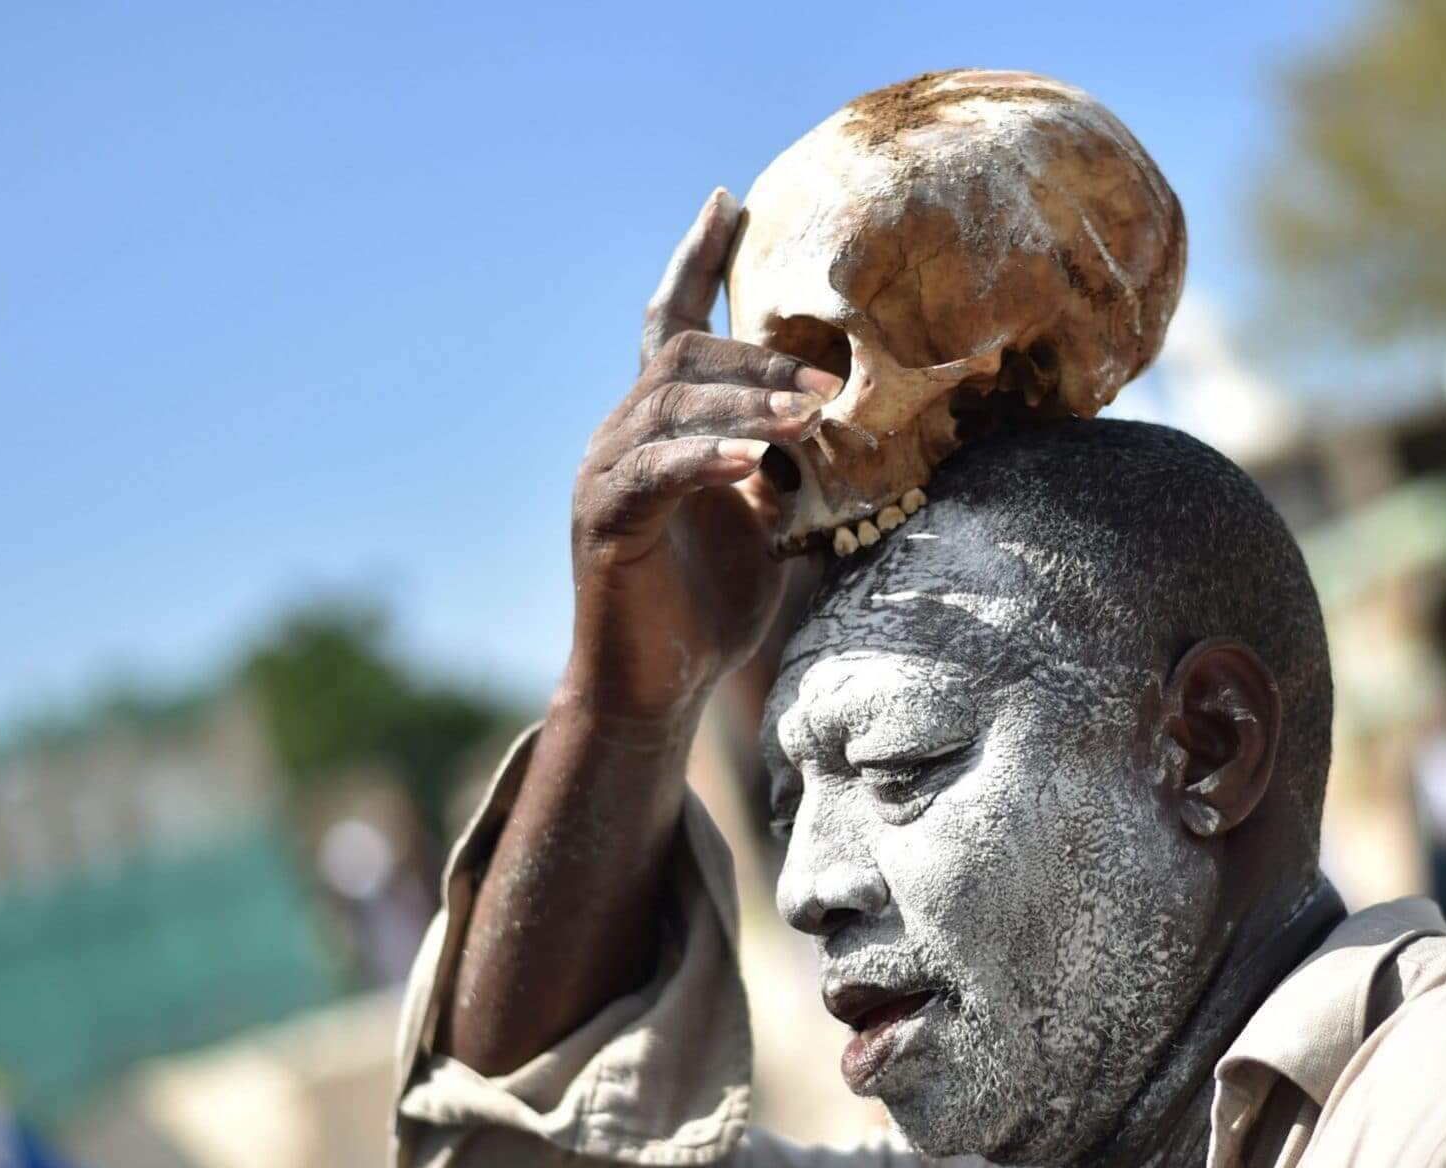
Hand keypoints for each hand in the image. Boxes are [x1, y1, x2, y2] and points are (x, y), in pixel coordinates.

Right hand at [567, 188, 841, 723]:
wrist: (655, 688)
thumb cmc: (713, 606)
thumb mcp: (768, 522)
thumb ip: (789, 466)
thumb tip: (841, 424)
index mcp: (661, 427)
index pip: (673, 323)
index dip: (698, 260)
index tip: (729, 201)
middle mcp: (622, 436)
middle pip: (680, 357)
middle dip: (757, 358)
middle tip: (825, 382)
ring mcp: (605, 475)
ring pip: (669, 408)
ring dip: (744, 404)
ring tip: (806, 416)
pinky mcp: (603, 522)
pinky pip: (654, 473)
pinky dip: (705, 461)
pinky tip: (751, 464)